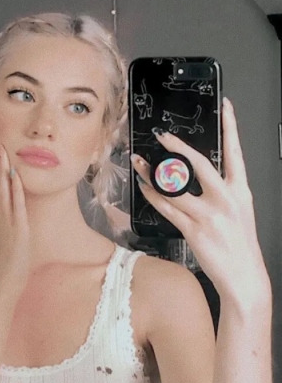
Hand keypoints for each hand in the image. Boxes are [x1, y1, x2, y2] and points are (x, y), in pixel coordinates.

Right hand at [0, 136, 30, 290]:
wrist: (3, 287)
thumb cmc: (8, 264)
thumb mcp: (5, 239)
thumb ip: (4, 224)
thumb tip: (6, 213)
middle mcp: (0, 217)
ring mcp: (7, 223)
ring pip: (2, 191)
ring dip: (1, 169)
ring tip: (0, 149)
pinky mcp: (18, 231)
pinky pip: (16, 207)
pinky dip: (15, 190)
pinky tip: (15, 175)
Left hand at [130, 97, 270, 301]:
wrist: (244, 276)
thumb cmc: (240, 243)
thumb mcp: (239, 211)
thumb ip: (221, 191)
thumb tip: (196, 173)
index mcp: (240, 192)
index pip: (235, 152)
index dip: (231, 127)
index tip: (225, 106)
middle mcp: (226, 199)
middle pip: (199, 163)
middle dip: (178, 146)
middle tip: (161, 135)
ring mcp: (209, 215)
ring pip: (175, 186)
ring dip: (153, 173)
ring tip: (139, 162)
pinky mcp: (193, 230)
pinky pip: (167, 208)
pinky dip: (153, 195)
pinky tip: (144, 187)